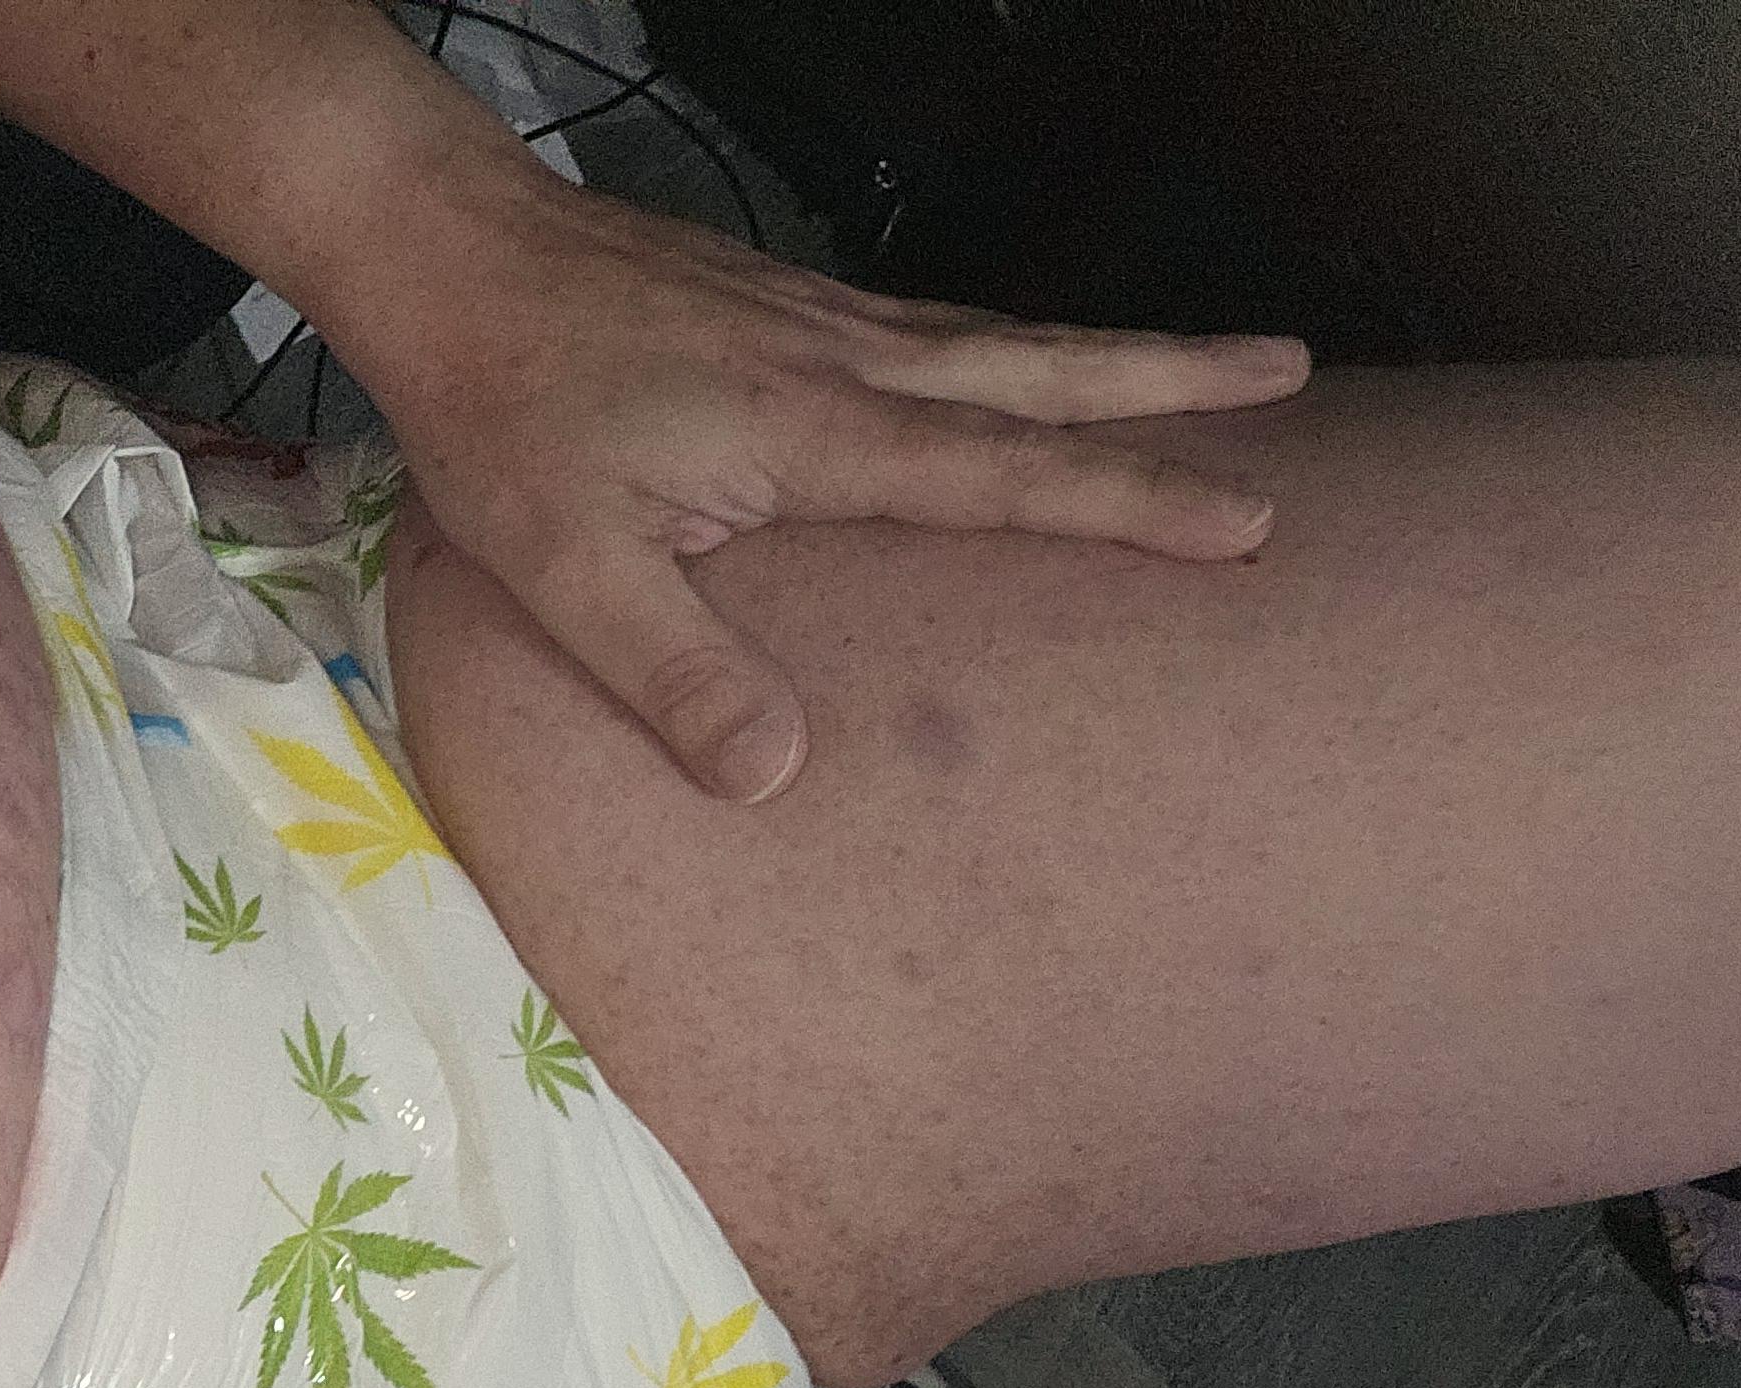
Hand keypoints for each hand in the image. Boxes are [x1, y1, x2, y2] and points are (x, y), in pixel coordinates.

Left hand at [335, 179, 1314, 801]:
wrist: (447, 260)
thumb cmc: (501, 411)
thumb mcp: (570, 571)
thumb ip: (675, 674)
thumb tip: (778, 775)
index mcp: (813, 430)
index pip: (1006, 475)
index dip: (1130, 501)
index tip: (1245, 522)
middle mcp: (843, 360)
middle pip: (1045, 369)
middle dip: (1176, 380)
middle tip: (1293, 379)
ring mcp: (818, 320)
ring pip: (1000, 337)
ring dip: (1109, 352)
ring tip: (1212, 362)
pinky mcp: (780, 305)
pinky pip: (934, 326)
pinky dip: (1008, 344)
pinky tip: (1014, 363)